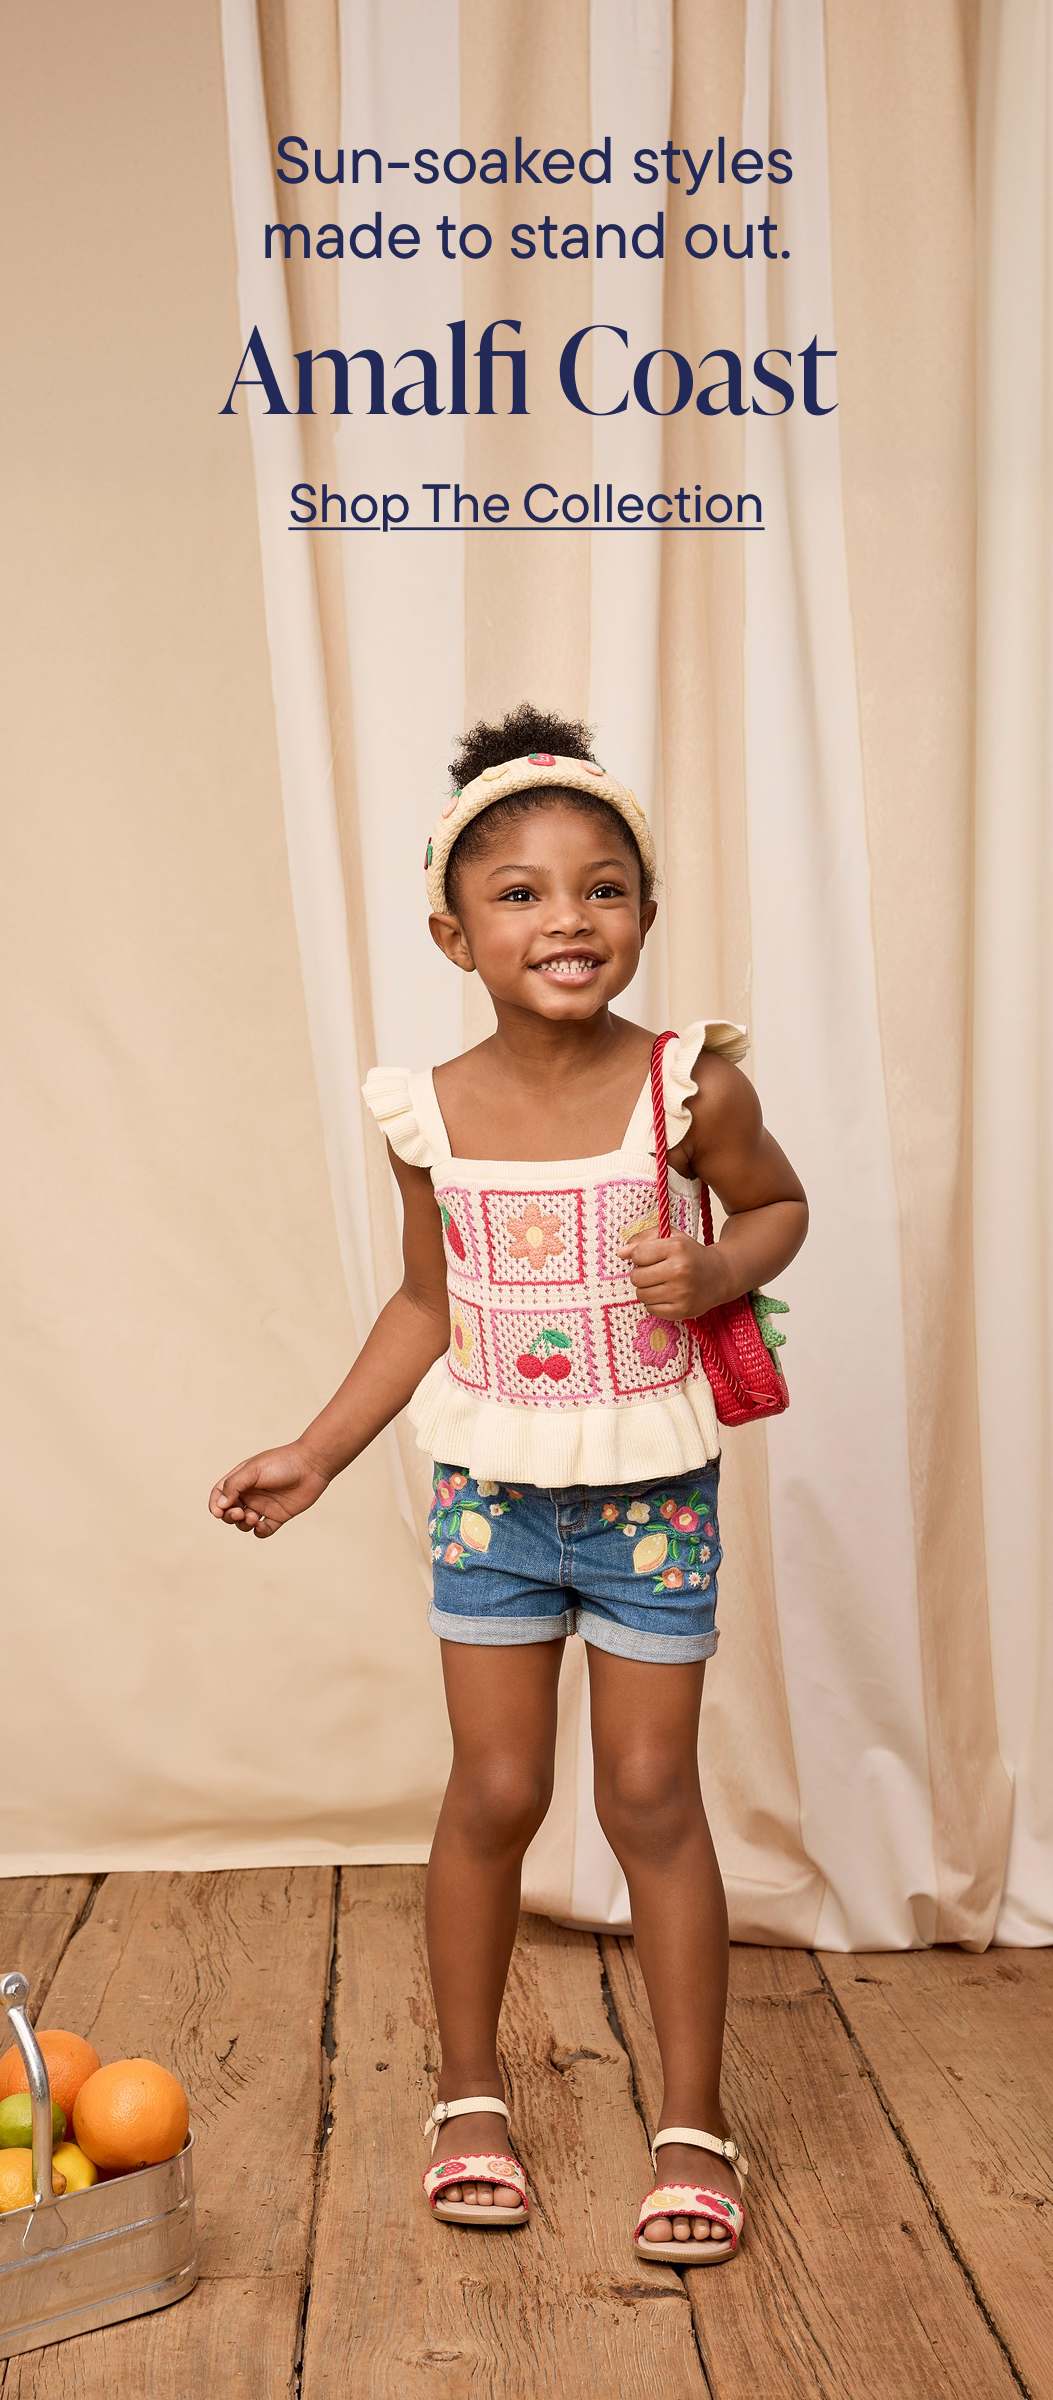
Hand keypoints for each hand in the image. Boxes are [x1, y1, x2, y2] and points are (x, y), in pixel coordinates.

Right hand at [207, 1442, 331, 1538]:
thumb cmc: (282, 1463)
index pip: (220, 1494)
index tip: (218, 1511)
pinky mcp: (278, 1516)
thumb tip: (220, 1505)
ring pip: (244, 1523)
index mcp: (241, 1480)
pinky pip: (263, 1531)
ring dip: (244, 1524)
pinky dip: (259, 1532)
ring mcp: (264, 1506)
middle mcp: (251, 1494)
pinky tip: (261, 1526)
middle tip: (239, 1513)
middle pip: (230, 1512)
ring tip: (253, 1517)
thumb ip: (234, 1486)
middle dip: (230, 1516)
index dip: (215, 1504)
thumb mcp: (253, 1470)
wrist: (312, 1465)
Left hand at [617, 1230, 730, 1321]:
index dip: (639, 1256)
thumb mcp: (671, 1237)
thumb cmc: (690, 1254)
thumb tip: (620, 1253)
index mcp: (677, 1248)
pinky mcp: (682, 1310)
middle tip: (654, 1272)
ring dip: (646, 1290)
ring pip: (641, 1295)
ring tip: (660, 1284)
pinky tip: (666, 1295)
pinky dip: (655, 1303)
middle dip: (641, 1274)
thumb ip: (643, 1239)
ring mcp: (682, 1292)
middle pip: (636, 1277)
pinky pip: (651, 1309)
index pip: (638, 1255)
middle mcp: (680, 1270)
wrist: (720, 1275)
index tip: (650, 1257)